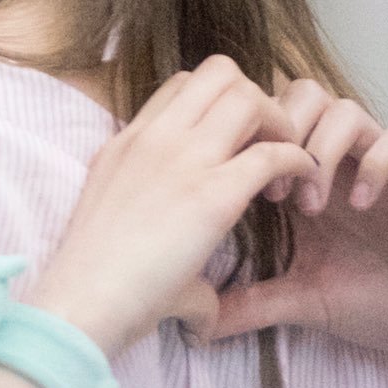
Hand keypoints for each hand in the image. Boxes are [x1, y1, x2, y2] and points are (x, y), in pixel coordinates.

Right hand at [25, 56, 315, 355]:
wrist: (84, 300)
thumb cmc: (94, 280)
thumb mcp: (118, 233)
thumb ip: (160, 243)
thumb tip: (200, 314)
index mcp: (127, 143)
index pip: (182, 84)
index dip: (220, 101)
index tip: (236, 139)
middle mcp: (153, 138)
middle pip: (220, 73)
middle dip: (257, 98)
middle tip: (270, 141)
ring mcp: (181, 161)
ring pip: (247, 97)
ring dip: (279, 122)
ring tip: (287, 161)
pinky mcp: (213, 196)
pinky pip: (272, 153)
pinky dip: (298, 161)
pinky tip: (303, 184)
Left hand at [200, 81, 387, 373]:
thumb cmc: (378, 303)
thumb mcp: (305, 302)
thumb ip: (254, 302)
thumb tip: (198, 322)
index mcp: (302, 179)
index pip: (263, 122)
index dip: (242, 143)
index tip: (235, 194)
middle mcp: (339, 161)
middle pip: (296, 97)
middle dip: (278, 137)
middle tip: (274, 193)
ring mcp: (381, 163)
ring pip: (343, 106)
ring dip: (321, 149)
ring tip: (313, 205)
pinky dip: (376, 160)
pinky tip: (363, 203)